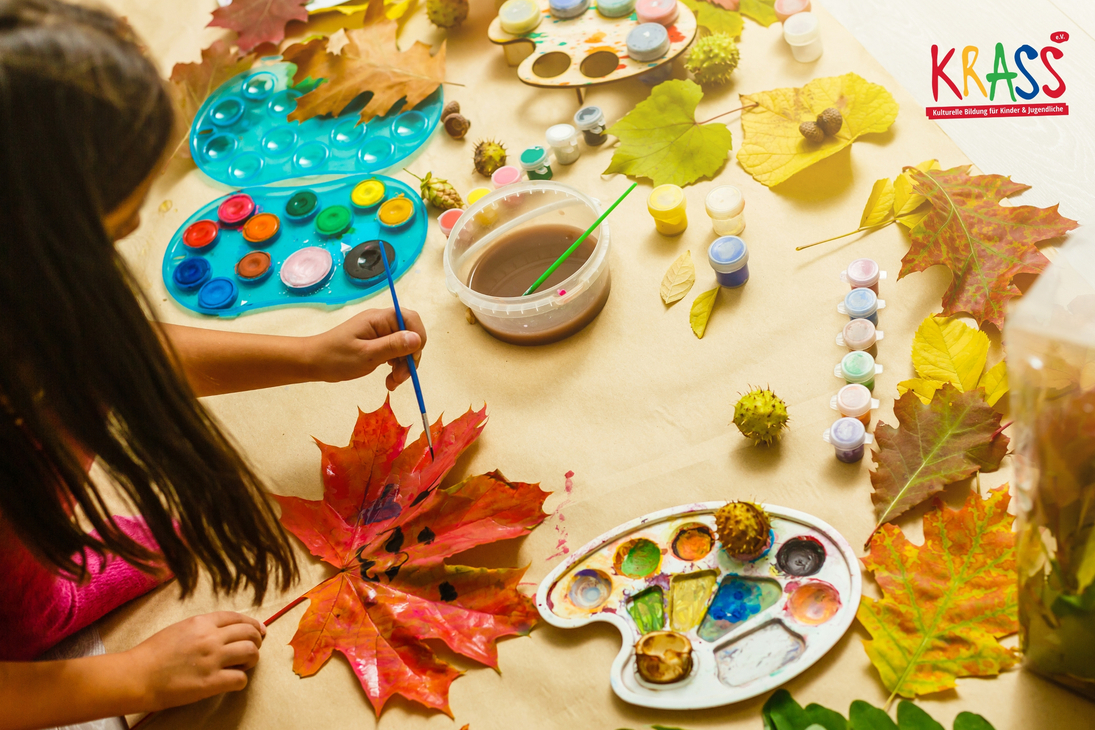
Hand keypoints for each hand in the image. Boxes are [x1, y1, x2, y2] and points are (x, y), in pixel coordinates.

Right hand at [127, 612, 264, 710]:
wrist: (136, 676)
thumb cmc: (151, 654)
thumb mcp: (179, 629)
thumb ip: (202, 628)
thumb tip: (222, 633)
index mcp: (202, 623)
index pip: (237, 618)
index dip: (252, 624)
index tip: (259, 630)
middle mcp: (211, 637)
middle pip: (249, 632)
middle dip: (257, 640)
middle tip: (255, 648)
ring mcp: (212, 659)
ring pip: (251, 652)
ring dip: (252, 659)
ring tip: (244, 665)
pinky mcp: (210, 682)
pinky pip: (240, 679)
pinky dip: (240, 681)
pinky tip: (232, 682)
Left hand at [305, 308, 426, 390]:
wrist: (313, 362)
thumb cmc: (335, 357)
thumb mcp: (366, 355)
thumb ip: (393, 346)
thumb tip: (417, 339)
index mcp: (379, 319)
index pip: (411, 319)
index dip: (418, 338)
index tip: (412, 359)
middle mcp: (381, 323)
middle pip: (410, 335)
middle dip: (410, 358)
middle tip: (400, 378)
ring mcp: (379, 333)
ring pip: (404, 347)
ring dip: (403, 366)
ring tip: (392, 383)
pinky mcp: (376, 344)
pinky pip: (394, 353)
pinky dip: (395, 367)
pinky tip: (388, 379)